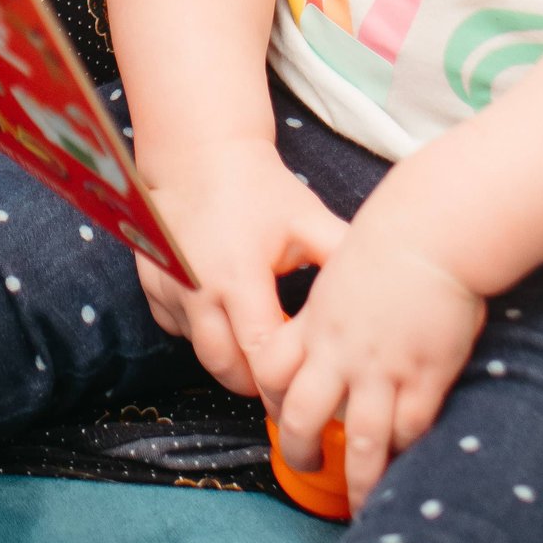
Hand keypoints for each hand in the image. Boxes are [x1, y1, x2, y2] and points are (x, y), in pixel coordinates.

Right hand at [129, 136, 343, 403]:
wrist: (199, 153)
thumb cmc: (258, 187)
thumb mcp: (306, 219)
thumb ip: (342, 257)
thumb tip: (389, 294)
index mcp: (240, 278)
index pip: (263, 358)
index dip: (286, 383)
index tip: (307, 389)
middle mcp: (198, 290)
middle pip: (226, 369)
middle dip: (258, 385)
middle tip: (286, 385)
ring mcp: (169, 289)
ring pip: (200, 354)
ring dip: (230, 362)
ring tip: (261, 359)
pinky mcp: (152, 286)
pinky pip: (178, 331)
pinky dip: (202, 335)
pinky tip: (226, 320)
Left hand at [274, 208, 486, 512]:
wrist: (434, 232)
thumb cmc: (394, 238)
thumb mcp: (343, 264)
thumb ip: (332, 302)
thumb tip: (330, 322)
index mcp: (316, 322)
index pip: (270, 369)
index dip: (268, 396)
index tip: (279, 408)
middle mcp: (340, 353)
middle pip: (301, 418)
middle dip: (300, 451)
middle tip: (307, 466)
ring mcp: (382, 369)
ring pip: (361, 443)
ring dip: (359, 480)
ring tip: (361, 501)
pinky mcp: (424, 376)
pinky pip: (409, 429)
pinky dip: (406, 451)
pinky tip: (408, 462)